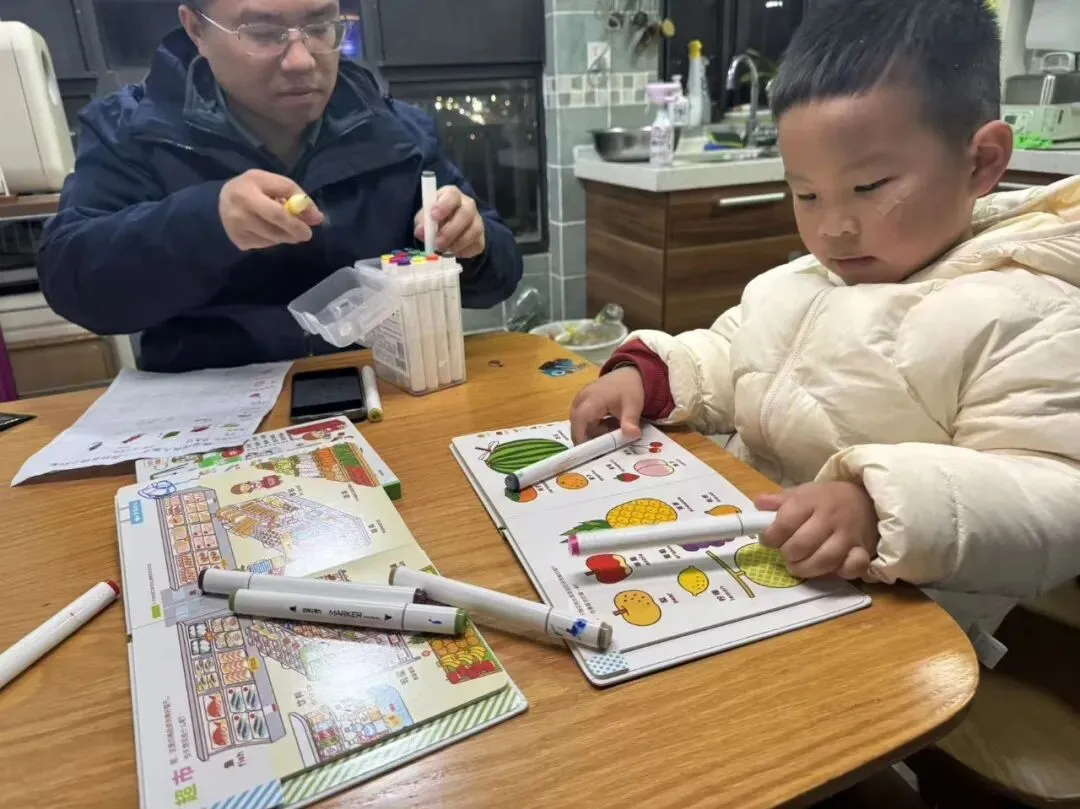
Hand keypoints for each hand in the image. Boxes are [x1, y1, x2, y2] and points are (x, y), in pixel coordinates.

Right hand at [219, 170, 323, 250]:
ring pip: (273, 238)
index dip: (298, 217)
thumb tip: (317, 218)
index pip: (277, 209)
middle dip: (295, 231)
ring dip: (286, 236)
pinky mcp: (239, 241)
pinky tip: (269, 230)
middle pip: (275, 227)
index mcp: (249, 187)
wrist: (219, 205)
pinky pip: (266, 244)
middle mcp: (239, 209)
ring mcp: (237, 227)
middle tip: (306, 234)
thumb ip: (294, 195)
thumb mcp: (271, 183)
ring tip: (286, 228)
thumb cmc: (253, 190)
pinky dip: (274, 240)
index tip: (313, 221)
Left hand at [414, 186, 485, 257]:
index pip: (452, 195)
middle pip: (465, 214)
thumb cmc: (438, 220)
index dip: (443, 205)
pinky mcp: (480, 238)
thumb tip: (421, 231)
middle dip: (450, 230)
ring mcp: (477, 222)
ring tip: (442, 249)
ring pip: (472, 231)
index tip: (433, 216)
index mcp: (453, 196)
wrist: (453, 232)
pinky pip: (474, 245)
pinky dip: (461, 250)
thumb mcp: (426, 217)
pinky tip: (451, 250)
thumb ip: (422, 222)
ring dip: (455, 243)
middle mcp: (468, 206)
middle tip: (437, 242)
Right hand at [569, 367, 644, 444]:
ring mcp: (579, 399)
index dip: (581, 438)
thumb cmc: (630, 389)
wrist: (630, 373)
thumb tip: (632, 435)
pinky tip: (607, 423)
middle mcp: (581, 399)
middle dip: (589, 436)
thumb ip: (630, 421)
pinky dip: (593, 424)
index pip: (579, 422)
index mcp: (591, 400)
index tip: (589, 452)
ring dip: (593, 430)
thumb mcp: (633, 406)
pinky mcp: (582, 401)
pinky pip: (582, 418)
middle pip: (577, 425)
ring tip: (611, 429)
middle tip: (607, 442)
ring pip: (580, 423)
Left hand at [754, 482, 878, 579]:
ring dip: (806, 568)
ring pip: (824, 560)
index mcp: (812, 501)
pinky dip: (839, 572)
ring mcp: (849, 535)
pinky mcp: (864, 550)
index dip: (771, 536)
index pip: (786, 522)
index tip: (768, 540)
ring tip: (798, 565)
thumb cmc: (827, 500)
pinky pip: (853, 567)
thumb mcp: (803, 493)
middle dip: (788, 554)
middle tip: (786, 554)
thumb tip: (758, 504)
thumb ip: (780, 501)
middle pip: (802, 545)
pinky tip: (829, 569)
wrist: (867, 500)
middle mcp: (831, 517)